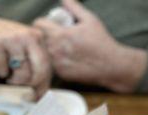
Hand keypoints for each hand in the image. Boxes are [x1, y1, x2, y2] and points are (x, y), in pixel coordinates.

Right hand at [0, 13, 51, 93]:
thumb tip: (38, 97)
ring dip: (14, 80)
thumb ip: (34, 71)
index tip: (33, 96)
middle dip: (30, 84)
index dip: (41, 87)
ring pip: (23, 73)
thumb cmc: (4, 47)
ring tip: (8, 75)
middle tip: (20, 85)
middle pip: (40, 71)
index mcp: (39, 39)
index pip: (47, 69)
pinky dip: (0, 72)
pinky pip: (4, 70)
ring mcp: (13, 38)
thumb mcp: (23, 55)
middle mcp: (30, 36)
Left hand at [33, 0, 147, 92]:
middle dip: (45, 35)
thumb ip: (73, 7)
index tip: (49, 24)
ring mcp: (57, 64)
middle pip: (39, 39)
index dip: (43, 22)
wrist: (110, 66)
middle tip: (55, 36)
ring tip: (61, 48)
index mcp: (60, 34)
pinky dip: (56, 61)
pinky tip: (67, 59)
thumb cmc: (101, 42)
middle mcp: (55, 50)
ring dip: (49, 49)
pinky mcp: (61, 75)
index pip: (37, 24)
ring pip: (44, 53)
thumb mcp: (89, 19)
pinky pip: (52, 65)